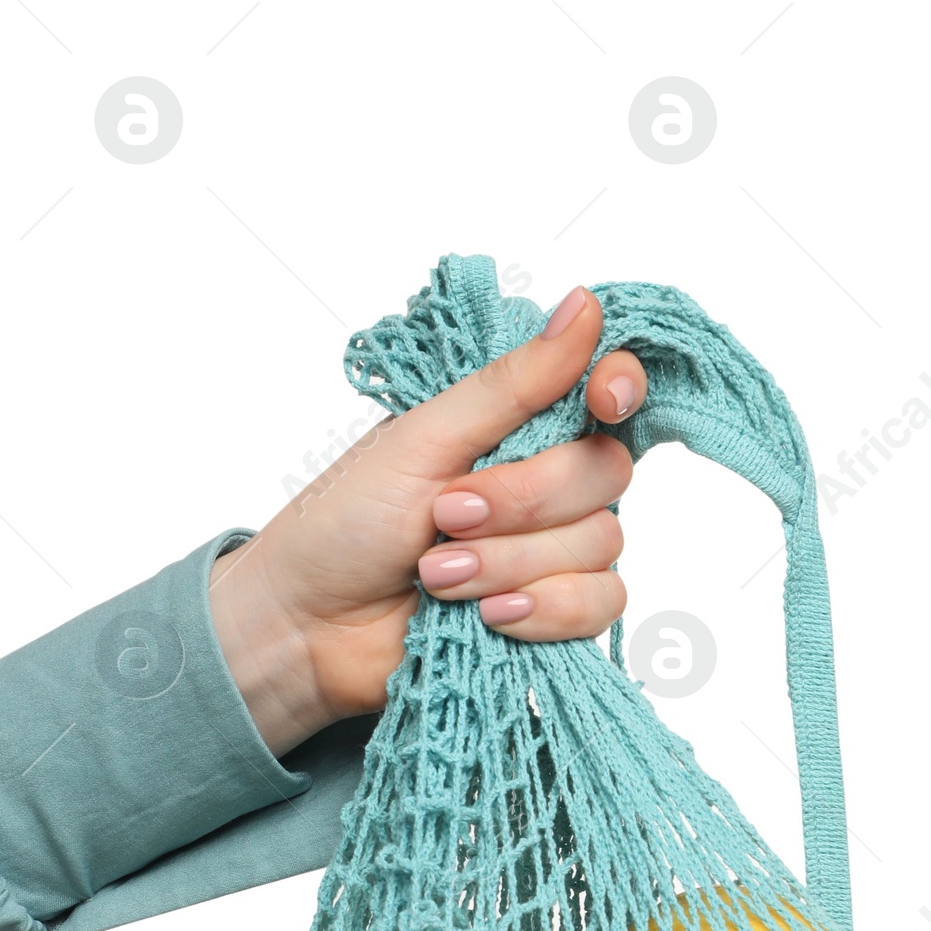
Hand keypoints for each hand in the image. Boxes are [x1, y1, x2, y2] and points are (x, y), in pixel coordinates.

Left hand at [209, 285, 645, 755]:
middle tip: (444, 517)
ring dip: (512, 564)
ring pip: (599, 546)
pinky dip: (544, 609)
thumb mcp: (422, 440)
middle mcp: (547, 484)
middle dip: (523, 503)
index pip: (607, 390)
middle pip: (604, 473)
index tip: (601, 398)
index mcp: (517, 426)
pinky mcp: (551, 615)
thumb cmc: (347, 523)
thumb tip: (584, 306)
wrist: (310, 625)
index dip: (620, 387)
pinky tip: (488, 615)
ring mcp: (553, 551)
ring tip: (436, 577)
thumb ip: (511, 385)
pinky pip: (597, 607)